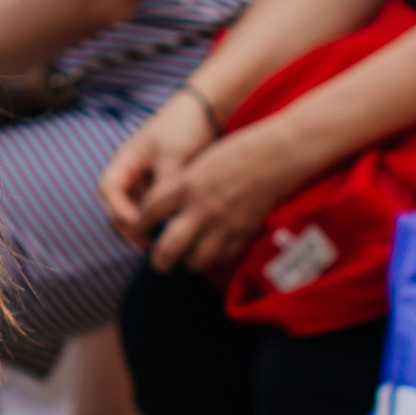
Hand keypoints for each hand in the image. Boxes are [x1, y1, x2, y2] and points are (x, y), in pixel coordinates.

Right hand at [98, 92, 218, 249]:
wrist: (204, 111)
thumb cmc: (184, 127)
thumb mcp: (174, 156)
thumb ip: (164, 187)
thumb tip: (162, 221)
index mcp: (124, 161)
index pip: (108, 189)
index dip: (118, 209)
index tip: (137, 223)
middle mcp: (129, 174)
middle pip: (116, 207)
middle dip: (127, 228)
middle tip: (146, 245)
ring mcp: (143, 183)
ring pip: (134, 213)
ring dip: (142, 230)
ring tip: (160, 245)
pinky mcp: (160, 189)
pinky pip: (152, 212)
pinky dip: (157, 224)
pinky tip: (173, 234)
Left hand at [135, 120, 312, 276]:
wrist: (277, 155)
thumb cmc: (237, 151)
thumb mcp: (199, 163)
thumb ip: (180, 186)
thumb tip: (162, 208)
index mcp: (186, 185)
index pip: (148, 212)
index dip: (138, 224)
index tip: (139, 228)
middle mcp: (201, 208)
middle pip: (168, 248)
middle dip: (159, 260)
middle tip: (158, 262)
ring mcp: (224, 224)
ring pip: (196, 261)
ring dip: (188, 263)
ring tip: (187, 259)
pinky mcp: (244, 233)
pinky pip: (223, 258)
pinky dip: (215, 259)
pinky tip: (213, 252)